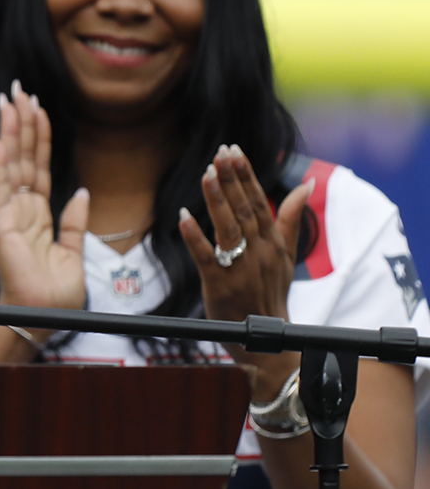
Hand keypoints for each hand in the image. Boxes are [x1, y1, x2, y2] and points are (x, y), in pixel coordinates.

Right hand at [0, 82, 89, 335]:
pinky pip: (1, 188)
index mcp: (38, 215)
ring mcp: (9, 214)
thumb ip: (74, 222)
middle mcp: (20, 209)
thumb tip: (82, 192)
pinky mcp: (1, 225)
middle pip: (23, 157)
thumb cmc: (55, 294)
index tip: (36, 108)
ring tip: (9, 101)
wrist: (42, 317)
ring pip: (12, 165)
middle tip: (18, 90)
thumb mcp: (74, 253)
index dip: (39, 137)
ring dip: (10, 132)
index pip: (38, 166)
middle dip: (21, 122)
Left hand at [180, 144, 310, 381]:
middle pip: (244, 210)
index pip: (259, 202)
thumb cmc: (273, 292)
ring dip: (217, 200)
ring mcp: (240, 268)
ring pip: (228, 228)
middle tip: (220, 152)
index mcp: (273, 242)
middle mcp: (259, 251)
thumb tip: (307, 184)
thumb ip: (291, 218)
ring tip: (206, 173)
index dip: (246, 175)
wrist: (269, 338)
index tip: (234, 150)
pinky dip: (195, 236)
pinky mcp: (220, 284)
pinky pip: (205, 257)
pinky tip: (183, 215)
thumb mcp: (287, 254)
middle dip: (232, 179)